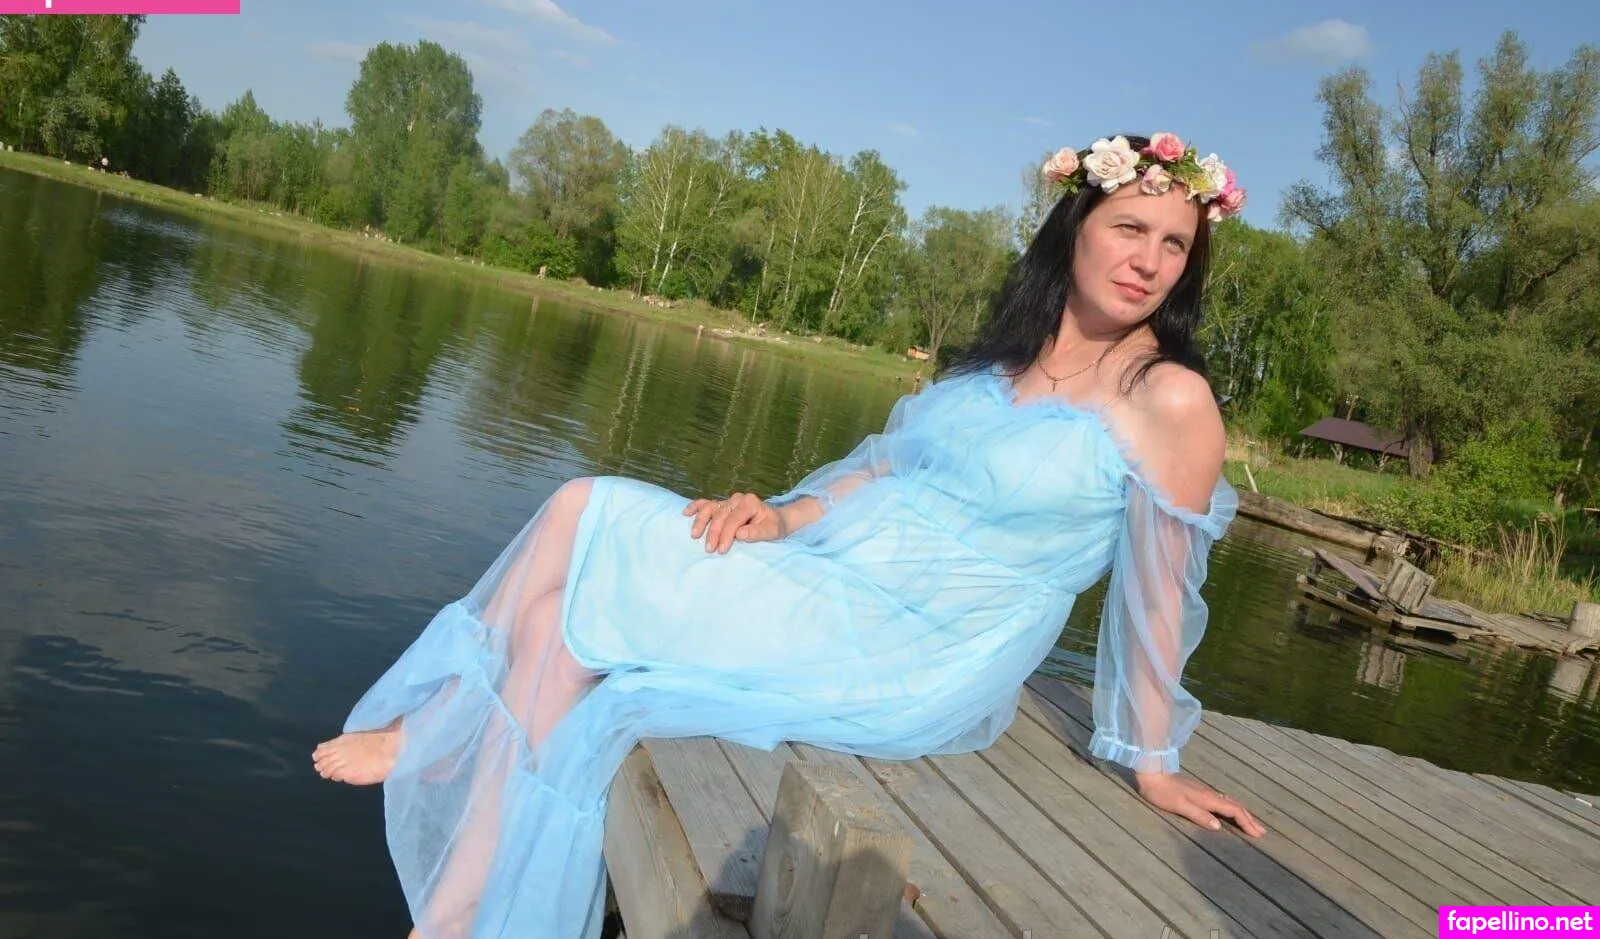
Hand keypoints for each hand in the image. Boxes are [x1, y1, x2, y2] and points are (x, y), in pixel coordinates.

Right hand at [683, 492, 786, 553]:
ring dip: (701, 521)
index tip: (722, 550)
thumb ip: (757, 533)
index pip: (734, 519)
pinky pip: (705, 503)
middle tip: (710, 549)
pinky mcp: (721, 504)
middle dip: (714, 532)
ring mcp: (728, 500)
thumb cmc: (773, 526)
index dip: (727, 534)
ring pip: (710, 507)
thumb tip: (739, 534)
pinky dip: (695, 507)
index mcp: (750, 502)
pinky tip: (686, 513)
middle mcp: (737, 499)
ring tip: (694, 536)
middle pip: (721, 514)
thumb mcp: (772, 531)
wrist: (775, 519)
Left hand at [1135, 771, 1266, 837]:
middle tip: (1262, 831)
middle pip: (1235, 806)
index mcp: (1207, 799)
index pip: (1233, 811)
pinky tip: (1231, 812)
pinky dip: (1233, 809)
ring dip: (1243, 814)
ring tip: (1252, 824)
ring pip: (1230, 803)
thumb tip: (1219, 826)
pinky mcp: (1200, 792)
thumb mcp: (1179, 806)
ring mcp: (1205, 792)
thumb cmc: (1162, 792)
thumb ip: (1198, 815)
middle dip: (1250, 819)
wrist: (1152, 774)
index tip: (1257, 834)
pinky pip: (1223, 801)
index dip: (1246, 822)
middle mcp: (1210, 794)